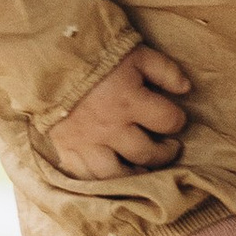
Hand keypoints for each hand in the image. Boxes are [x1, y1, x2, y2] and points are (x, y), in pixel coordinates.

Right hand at [42, 45, 190, 177]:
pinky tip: (114, 174)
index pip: (168, 120)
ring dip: (136, 174)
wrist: (48, 60)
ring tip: (143, 168)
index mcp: (129, 101)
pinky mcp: (67, 150)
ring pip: (118, 174)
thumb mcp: (136, 54)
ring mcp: (87, 143)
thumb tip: (186, 89)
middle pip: (147, 153)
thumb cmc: (97, 55)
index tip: (175, 119)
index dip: (177, 120)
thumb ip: (165, 70)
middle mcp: (110, 127)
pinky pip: (87, 178)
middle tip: (168, 148)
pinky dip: (102, 182)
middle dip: (165, 153)